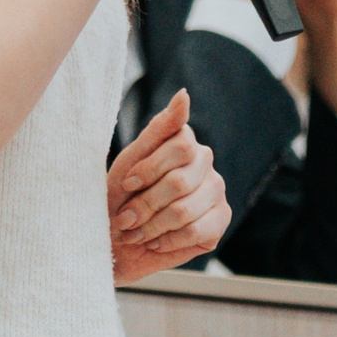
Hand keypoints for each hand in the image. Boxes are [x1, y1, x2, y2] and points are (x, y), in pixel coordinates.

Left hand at [108, 89, 228, 280]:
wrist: (117, 240)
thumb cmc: (121, 196)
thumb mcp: (132, 159)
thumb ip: (159, 128)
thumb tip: (184, 95)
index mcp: (185, 142)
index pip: (181, 147)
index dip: (150, 169)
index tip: (128, 183)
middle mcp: (205, 162)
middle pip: (180, 183)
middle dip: (145, 205)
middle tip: (126, 219)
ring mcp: (216, 191)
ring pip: (185, 210)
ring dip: (152, 226)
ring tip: (137, 232)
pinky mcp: (220, 220)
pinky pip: (196, 231)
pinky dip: (168, 241)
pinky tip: (155, 241)